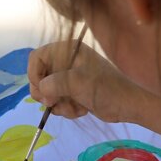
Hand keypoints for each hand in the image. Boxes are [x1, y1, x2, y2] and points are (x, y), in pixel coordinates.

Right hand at [28, 42, 148, 123]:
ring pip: (47, 94)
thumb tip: (41, 90)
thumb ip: (54, 83)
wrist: (127, 105)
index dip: (34, 74)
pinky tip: (81, 110)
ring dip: (58, 105)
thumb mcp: (78, 83)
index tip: (42, 90)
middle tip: (54, 102)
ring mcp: (68, 78)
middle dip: (46, 94)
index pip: (36, 58)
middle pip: (38, 78)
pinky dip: (65, 109)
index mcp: (67, 50)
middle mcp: (65, 62)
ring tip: (75, 108)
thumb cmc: (106, 88)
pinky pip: (56, 102)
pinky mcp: (71, 92)